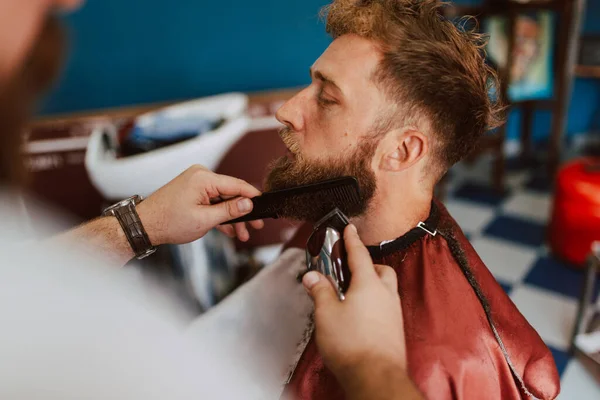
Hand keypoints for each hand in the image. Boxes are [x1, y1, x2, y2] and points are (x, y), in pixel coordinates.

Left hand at [137, 165, 263, 245]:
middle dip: (243, 212)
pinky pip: (213, 201)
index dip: (253, 196)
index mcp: (204, 178)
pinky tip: (230, 230)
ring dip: (232, 217)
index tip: (266, 205)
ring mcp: (197, 183)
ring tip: (242, 235)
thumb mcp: (205, 219)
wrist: (145, 225)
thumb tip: (249, 204)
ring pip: (223, 200)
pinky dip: (220, 215)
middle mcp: (201, 176)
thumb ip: (229, 211)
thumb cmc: (169, 222)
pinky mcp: (193, 191)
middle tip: (256, 226)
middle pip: (231, 193)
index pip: (237, 185)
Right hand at [303, 224, 413, 398]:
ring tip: (351, 295)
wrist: (376, 376)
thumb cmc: (351, 344)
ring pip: (385, 289)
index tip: (350, 229)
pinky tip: (360, 316)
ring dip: (372, 285)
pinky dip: (374, 304)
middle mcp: (386, 295)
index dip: (352, 240)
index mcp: (369, 284)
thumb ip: (320, 291)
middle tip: (349, 270)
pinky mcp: (395, 330)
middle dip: (367, 265)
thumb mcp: (326, 313)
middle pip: (380, 270)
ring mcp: (394, 313)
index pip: (360, 254)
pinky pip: (386, 307)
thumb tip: (313, 277)